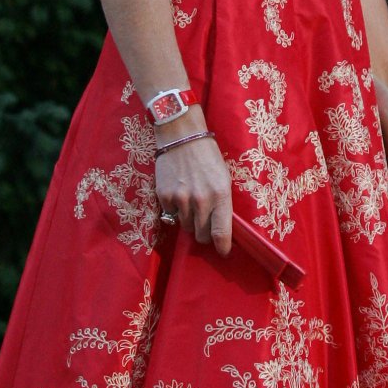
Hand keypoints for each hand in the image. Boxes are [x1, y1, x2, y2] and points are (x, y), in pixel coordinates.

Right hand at [154, 120, 232, 251]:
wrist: (182, 136)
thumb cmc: (208, 156)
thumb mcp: (223, 178)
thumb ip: (221, 203)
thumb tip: (219, 228)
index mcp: (220, 194)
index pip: (221, 232)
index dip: (222, 246)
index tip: (223, 251)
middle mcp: (200, 200)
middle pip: (201, 235)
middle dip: (203, 233)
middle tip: (204, 222)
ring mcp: (180, 199)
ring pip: (185, 227)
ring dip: (189, 221)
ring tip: (191, 202)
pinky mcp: (164, 196)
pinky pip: (170, 215)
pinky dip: (175, 210)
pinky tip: (178, 193)